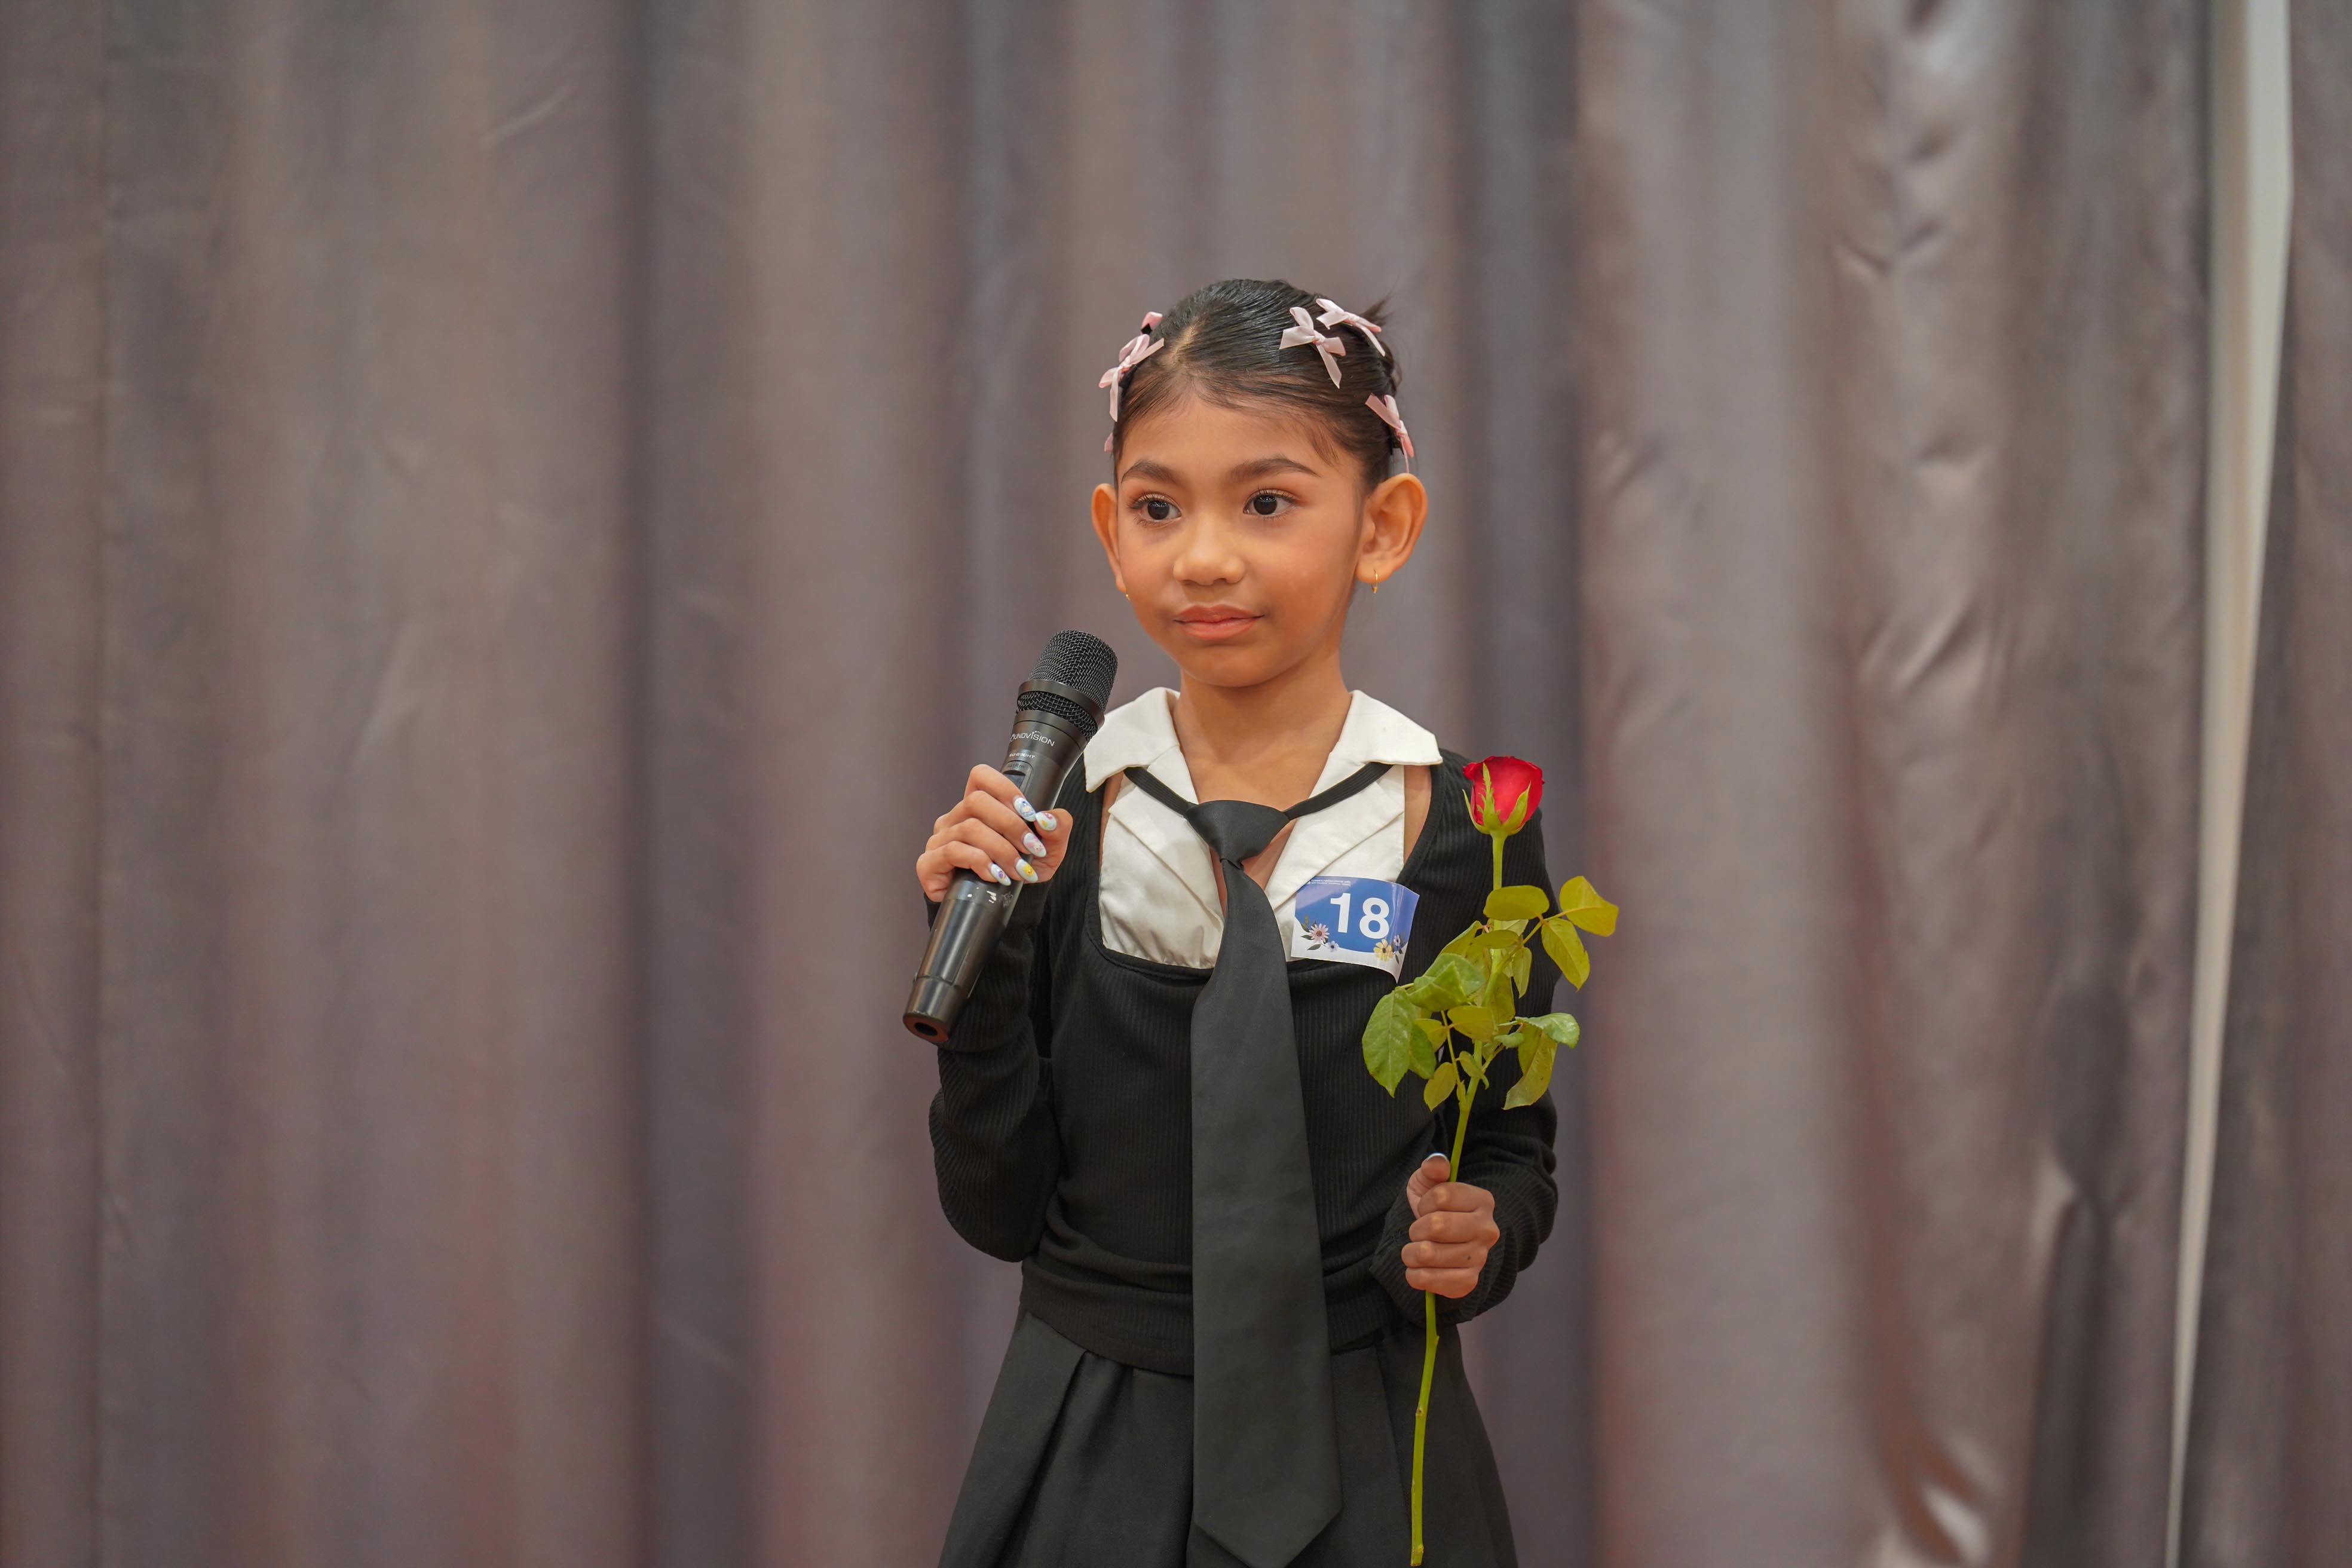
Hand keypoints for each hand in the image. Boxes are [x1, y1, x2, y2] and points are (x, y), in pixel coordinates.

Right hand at [916, 764, 1075, 902]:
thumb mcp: (1048, 851)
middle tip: (1032, 849)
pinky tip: (995, 876)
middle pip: (976, 802)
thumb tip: (1048, 818)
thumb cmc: (1018, 873)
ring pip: (968, 828)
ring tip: (1019, 871)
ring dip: (1001, 850)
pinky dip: (980, 862)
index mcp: (978, 808)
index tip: (1029, 813)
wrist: (1001, 911)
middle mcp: (954, 819)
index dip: (1005, 789)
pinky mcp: (929, 864)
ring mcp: (938, 840)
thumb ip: (1056, 829)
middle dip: (1011, 825)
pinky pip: (952, 851)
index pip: (980, 777)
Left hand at [1400, 1153, 1499, 1298]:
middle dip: (1416, 1229)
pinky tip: (1418, 1271)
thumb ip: (1433, 1168)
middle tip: (1418, 1233)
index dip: (1424, 1202)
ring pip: (1429, 1253)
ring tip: (1415, 1251)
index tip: (1426, 1208)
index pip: (1441, 1196)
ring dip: (1411, 1253)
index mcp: (1482, 1200)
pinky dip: (1416, 1276)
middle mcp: (1487, 1229)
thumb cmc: (1433, 1210)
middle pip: (1435, 1225)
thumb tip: (1437, 1163)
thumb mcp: (1429, 1182)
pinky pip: (1433, 1281)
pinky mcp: (1468, 1282)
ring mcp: (1480, 1258)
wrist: (1439, 1245)